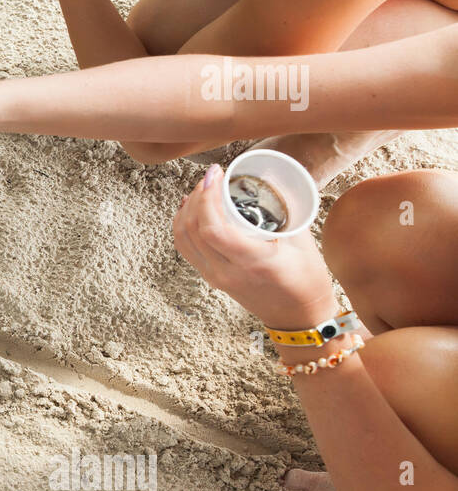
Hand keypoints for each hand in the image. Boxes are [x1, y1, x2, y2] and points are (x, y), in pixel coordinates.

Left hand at [174, 164, 338, 329]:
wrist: (298, 316)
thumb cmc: (307, 279)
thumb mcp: (302, 241)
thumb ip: (284, 211)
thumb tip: (270, 178)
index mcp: (252, 262)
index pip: (212, 229)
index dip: (206, 197)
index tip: (216, 174)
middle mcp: (226, 272)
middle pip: (193, 229)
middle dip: (197, 196)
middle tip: (211, 176)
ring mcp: (215, 277)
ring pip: (184, 238)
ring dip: (187, 208)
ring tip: (202, 188)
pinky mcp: (210, 277)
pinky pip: (186, 248)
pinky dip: (183, 225)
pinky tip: (190, 208)